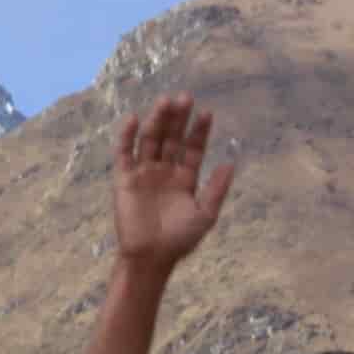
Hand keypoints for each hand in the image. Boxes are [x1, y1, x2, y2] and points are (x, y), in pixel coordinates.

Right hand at [108, 91, 236, 269]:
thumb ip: (216, 188)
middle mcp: (165, 170)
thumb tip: (229, 162)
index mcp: (185, 177)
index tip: (207, 112)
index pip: (193, 147)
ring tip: (165, 102)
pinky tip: (134, 119)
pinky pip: (124, 154)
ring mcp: (144, 173)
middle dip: (178, 118)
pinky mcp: (124, 179)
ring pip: (150, 140)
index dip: (199, 130)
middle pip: (171, 138)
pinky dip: (127, 137)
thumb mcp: (206, 214)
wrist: (151, 257)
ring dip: (157, 120)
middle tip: (185, 97)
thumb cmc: (180, 239)